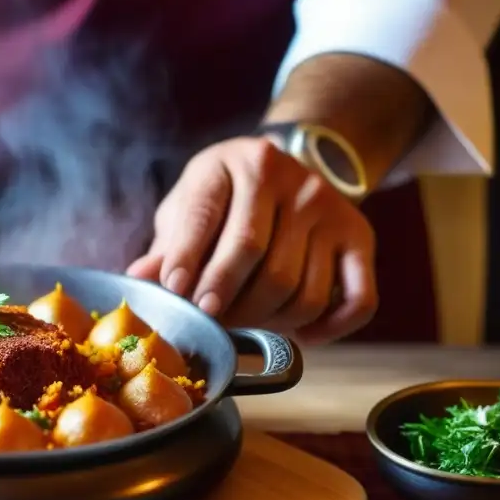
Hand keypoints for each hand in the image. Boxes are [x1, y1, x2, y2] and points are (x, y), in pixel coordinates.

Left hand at [127, 137, 376, 343]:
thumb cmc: (224, 199)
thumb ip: (168, 245)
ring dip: (265, 322)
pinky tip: (300, 336)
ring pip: (299, 291)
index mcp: (239, 163)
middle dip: (223, 302)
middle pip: (255, 260)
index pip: (207, 219)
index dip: (186, 261)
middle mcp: (292, 181)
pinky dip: (328, 330)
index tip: (175, 293)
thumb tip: (139, 280)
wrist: (289, 168)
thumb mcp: (189, 206)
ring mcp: (331, 209)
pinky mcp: (361, 237)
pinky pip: (356, 300)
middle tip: (206, 320)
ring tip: (242, 323)